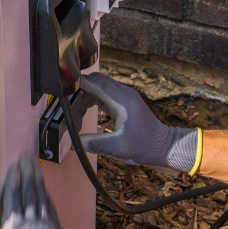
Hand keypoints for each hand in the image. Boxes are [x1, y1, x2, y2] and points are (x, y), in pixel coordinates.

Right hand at [77, 72, 200, 172]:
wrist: (164, 146)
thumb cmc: (144, 146)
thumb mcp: (118, 148)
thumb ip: (94, 143)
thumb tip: (74, 143)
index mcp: (123, 100)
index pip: (96, 84)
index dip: (78, 83)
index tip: (63, 87)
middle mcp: (124, 93)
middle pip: (96, 80)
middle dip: (79, 88)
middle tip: (65, 102)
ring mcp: (124, 96)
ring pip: (99, 85)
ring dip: (85, 93)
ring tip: (73, 109)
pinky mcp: (123, 101)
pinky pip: (104, 92)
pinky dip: (92, 98)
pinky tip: (84, 110)